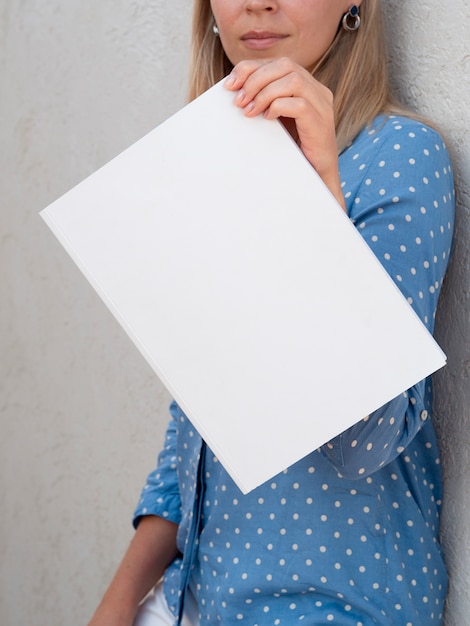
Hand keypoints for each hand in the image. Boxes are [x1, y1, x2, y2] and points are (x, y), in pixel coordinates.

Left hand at [224, 57, 345, 210]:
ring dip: (265, 93)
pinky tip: (268, 119)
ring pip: (293, 80)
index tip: (230, 84)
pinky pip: (300, 104)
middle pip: (285, 65)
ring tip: (249, 111)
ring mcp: (322, 106)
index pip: (278, 63)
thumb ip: (264, 103)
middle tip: (238, 100)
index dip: (252, 68)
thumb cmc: (294, 150)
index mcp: (307, 86)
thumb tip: (234, 93)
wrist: (316, 177)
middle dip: (255, 79)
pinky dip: (279, 107)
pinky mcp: (321, 123)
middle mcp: (318, 91)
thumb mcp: (276, 121)